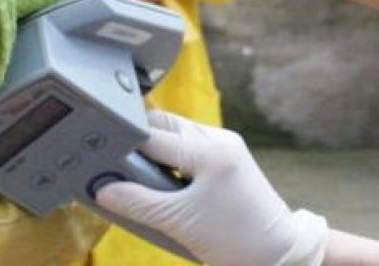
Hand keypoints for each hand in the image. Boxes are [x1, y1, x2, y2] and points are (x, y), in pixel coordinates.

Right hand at [95, 111, 327, 265]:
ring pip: (177, 135)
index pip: (150, 135)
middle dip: (139, 143)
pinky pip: (191, 147)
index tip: (99, 155)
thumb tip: (102, 189)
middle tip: (117, 166)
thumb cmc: (235, 240)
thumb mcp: (177, 222)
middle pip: (163, 126)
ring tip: (140, 177)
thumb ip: (136, 202)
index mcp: (208, 149)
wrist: (278, 254)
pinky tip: (163, 181)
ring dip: (156, 151)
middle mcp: (219, 139)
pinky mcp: (230, 159)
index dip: (122, 146)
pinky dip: (173, 159)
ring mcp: (227, 146)